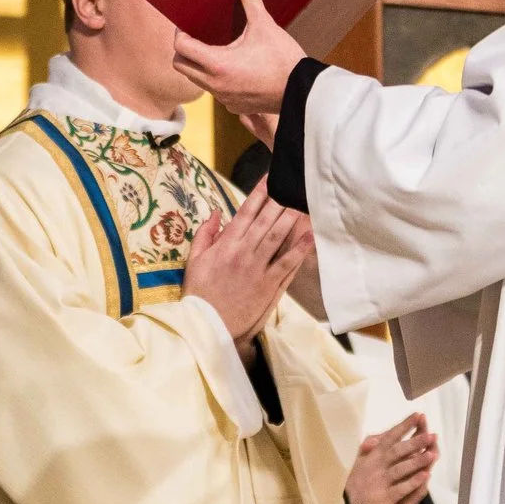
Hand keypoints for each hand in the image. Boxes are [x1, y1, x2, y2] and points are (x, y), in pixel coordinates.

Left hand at [173, 0, 307, 138]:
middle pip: (181, 66)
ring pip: (195, 80)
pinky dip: (215, 79)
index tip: (188, 24)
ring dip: (198, 65)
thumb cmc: (284, 59)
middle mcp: (215, 84)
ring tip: (214, 50)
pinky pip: (213, 91)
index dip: (181, 33)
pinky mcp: (233, 107)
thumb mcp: (264, 25)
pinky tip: (231, 68)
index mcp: (218, 64)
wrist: (303, 92)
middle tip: (197, 36)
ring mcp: (223, 98)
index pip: (181, 47)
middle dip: (184, 50)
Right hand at [183, 185, 308, 350]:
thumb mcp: (194, 261)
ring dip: (292, 218)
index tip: (270, 178)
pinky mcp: (270, 286)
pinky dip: (300, 249)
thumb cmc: (200, 293)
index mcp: (226, 245)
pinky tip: (310, 235)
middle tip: (293, 183)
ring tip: (304, 201)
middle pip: (266, 221)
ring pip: (279, 238)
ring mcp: (259, 269)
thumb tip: (217, 213)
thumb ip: (205, 235)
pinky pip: (288, 264)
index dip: (259, 193)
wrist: (208, 326)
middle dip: (280, 200)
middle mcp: (244, 253)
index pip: (245, 213)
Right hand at [348, 413, 437, 503]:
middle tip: (431, 434)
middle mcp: (376, 466)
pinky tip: (425, 476)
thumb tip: (377, 438)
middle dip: (415, 442)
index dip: (404, 426)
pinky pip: (401, 488)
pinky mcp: (384, 498)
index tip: (417, 415)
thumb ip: (367, 449)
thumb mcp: (356, 463)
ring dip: (417, 461)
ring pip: (401, 468)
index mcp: (371, 456)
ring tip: (432, 454)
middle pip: (397, 451)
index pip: (389, 437)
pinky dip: (413, 482)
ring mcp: (380, 482)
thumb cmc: (352, 484)